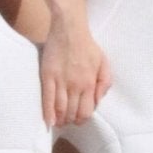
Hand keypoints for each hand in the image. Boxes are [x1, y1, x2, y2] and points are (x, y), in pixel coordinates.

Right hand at [39, 10, 112, 128]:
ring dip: (60, 119)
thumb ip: (104, 83)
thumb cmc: (87, 45)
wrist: (69, 29)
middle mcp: (76, 85)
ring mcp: (61, 81)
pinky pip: (47, 98)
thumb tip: (98, 100)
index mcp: (90, 83)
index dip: (82, 119)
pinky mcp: (48, 76)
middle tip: (68, 122)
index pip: (87, 110)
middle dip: (70, 121)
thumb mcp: (104, 62)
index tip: (78, 120)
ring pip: (60, 109)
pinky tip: (48, 121)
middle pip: (73, 112)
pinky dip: (48, 113)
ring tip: (59, 123)